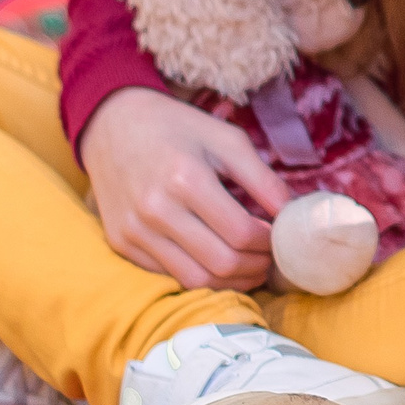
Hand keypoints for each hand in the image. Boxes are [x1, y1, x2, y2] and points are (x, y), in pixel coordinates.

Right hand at [81, 86, 288, 290]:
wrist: (112, 123)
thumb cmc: (178, 128)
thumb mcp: (227, 139)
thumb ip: (264, 179)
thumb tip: (292, 216)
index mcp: (186, 179)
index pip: (241, 233)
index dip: (269, 244)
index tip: (280, 238)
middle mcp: (155, 209)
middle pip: (221, 263)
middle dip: (255, 267)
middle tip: (269, 258)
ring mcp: (134, 230)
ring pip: (195, 279)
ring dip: (231, 281)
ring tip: (249, 266)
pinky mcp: (120, 242)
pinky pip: (168, 274)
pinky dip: (198, 274)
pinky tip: (214, 259)